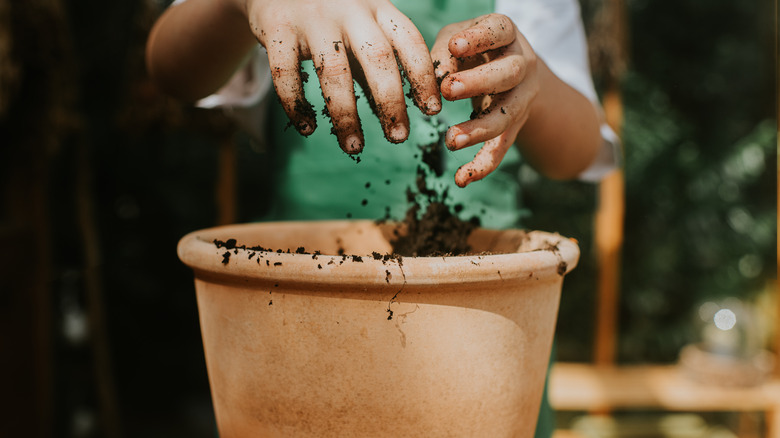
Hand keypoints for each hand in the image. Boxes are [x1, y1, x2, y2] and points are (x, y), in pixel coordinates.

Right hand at [239, 0, 441, 152]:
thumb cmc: (330, 17)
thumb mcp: (360, 29)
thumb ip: (376, 64)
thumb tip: (398, 115)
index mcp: (377, 9)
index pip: (409, 41)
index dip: (423, 77)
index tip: (432, 111)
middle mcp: (349, 10)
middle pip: (377, 57)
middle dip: (391, 102)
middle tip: (398, 138)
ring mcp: (313, 18)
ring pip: (334, 71)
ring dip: (345, 115)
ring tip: (353, 146)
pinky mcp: (277, 27)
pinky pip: (286, 73)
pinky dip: (296, 104)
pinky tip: (307, 128)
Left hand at [431, 14, 538, 186]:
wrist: (512, 71)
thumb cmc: (474, 49)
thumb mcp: (458, 39)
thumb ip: (445, 52)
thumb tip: (435, 79)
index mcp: (507, 34)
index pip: (499, 30)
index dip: (479, 37)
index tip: (455, 46)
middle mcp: (522, 65)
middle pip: (508, 74)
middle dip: (479, 82)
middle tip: (448, 90)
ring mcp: (522, 98)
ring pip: (505, 116)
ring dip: (478, 129)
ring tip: (450, 141)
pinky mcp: (514, 126)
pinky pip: (501, 148)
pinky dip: (483, 165)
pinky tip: (461, 179)